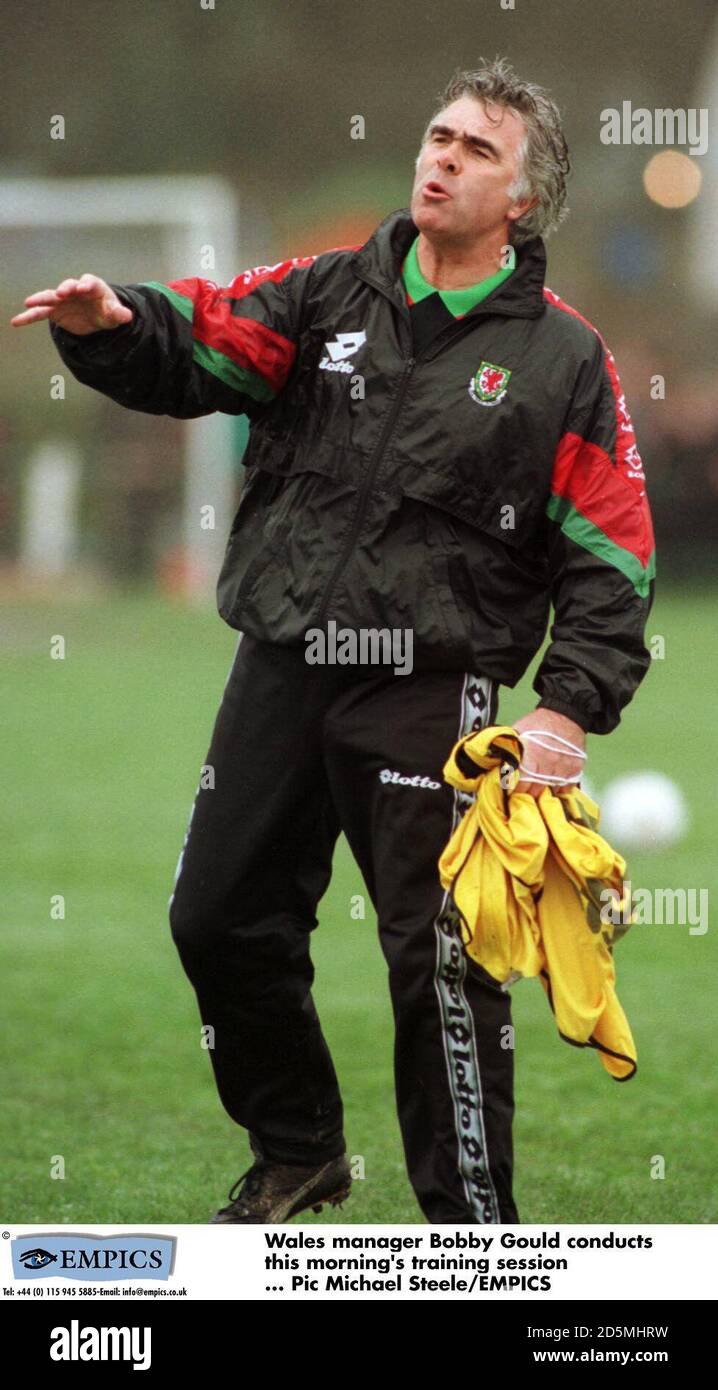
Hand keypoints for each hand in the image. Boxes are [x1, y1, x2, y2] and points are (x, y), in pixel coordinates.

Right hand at [10, 274, 132, 333]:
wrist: (97, 316)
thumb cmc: (107, 310)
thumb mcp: (115, 314)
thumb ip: (119, 313)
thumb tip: (128, 316)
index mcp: (93, 286)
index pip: (89, 282)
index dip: (86, 284)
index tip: (83, 286)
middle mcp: (75, 289)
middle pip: (68, 286)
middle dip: (65, 288)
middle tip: (61, 293)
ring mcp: (63, 299)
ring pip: (50, 297)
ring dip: (41, 299)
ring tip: (29, 302)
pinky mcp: (55, 310)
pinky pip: (40, 313)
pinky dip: (29, 316)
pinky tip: (17, 321)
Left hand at [512, 708, 585, 796]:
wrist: (565, 714)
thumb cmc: (538, 723)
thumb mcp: (519, 731)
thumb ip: (510, 748)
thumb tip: (495, 762)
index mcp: (532, 753)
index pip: (521, 782)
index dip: (514, 790)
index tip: (510, 792)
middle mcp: (548, 762)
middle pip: (535, 790)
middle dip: (527, 793)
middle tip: (521, 795)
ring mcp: (563, 766)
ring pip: (550, 789)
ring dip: (541, 791)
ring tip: (535, 791)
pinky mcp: (575, 768)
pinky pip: (566, 787)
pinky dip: (558, 788)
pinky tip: (552, 785)